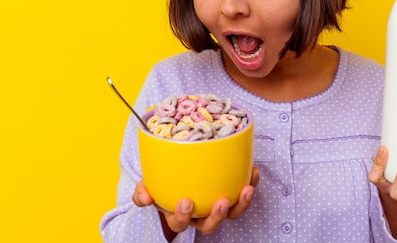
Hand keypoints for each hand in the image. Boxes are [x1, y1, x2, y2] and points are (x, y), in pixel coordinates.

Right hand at [132, 166, 259, 234]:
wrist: (177, 178)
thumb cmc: (163, 185)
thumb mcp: (148, 187)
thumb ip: (143, 192)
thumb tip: (144, 196)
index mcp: (179, 215)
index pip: (180, 222)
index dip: (183, 216)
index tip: (186, 202)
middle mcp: (200, 216)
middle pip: (210, 225)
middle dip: (217, 216)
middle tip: (221, 202)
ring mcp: (216, 208)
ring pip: (231, 214)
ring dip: (241, 204)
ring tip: (246, 190)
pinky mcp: (231, 196)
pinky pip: (242, 195)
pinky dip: (250, 184)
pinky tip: (253, 172)